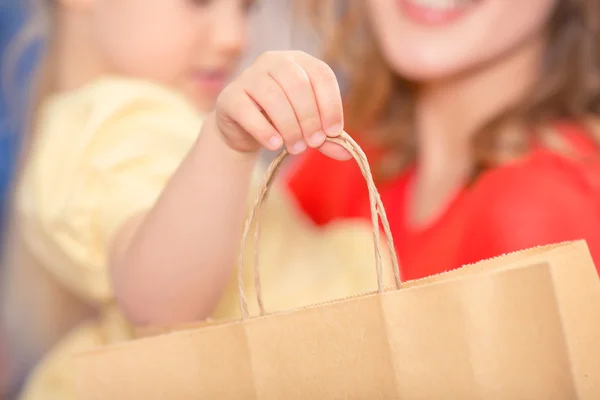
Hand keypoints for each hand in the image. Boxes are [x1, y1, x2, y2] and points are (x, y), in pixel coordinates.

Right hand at [214, 51, 349, 159]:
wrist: (243, 129)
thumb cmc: (282, 122)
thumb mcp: (308, 127)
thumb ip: (326, 138)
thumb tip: (346, 153)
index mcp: (299, 61)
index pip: (321, 75)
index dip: (331, 104)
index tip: (334, 132)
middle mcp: (274, 61)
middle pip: (298, 85)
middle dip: (310, 118)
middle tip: (313, 144)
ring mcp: (249, 76)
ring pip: (274, 98)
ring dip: (290, 127)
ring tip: (296, 149)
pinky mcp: (230, 96)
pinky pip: (248, 112)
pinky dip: (265, 131)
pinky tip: (275, 144)